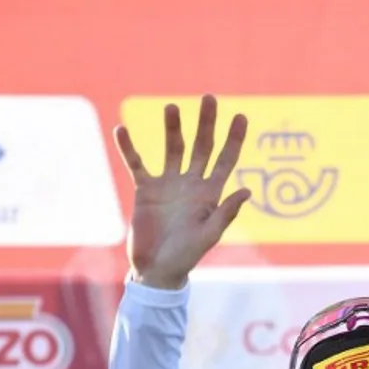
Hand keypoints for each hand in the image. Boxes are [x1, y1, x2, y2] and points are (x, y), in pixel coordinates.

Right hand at [113, 95, 250, 289]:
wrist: (157, 270)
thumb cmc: (186, 256)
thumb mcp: (208, 235)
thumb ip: (225, 213)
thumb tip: (246, 191)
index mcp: (211, 193)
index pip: (226, 160)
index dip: (234, 139)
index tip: (240, 116)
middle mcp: (191, 183)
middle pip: (201, 146)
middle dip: (206, 123)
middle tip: (209, 98)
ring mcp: (169, 184)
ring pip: (172, 148)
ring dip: (172, 128)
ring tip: (171, 108)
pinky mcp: (146, 189)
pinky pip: (137, 164)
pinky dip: (129, 148)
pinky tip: (122, 130)